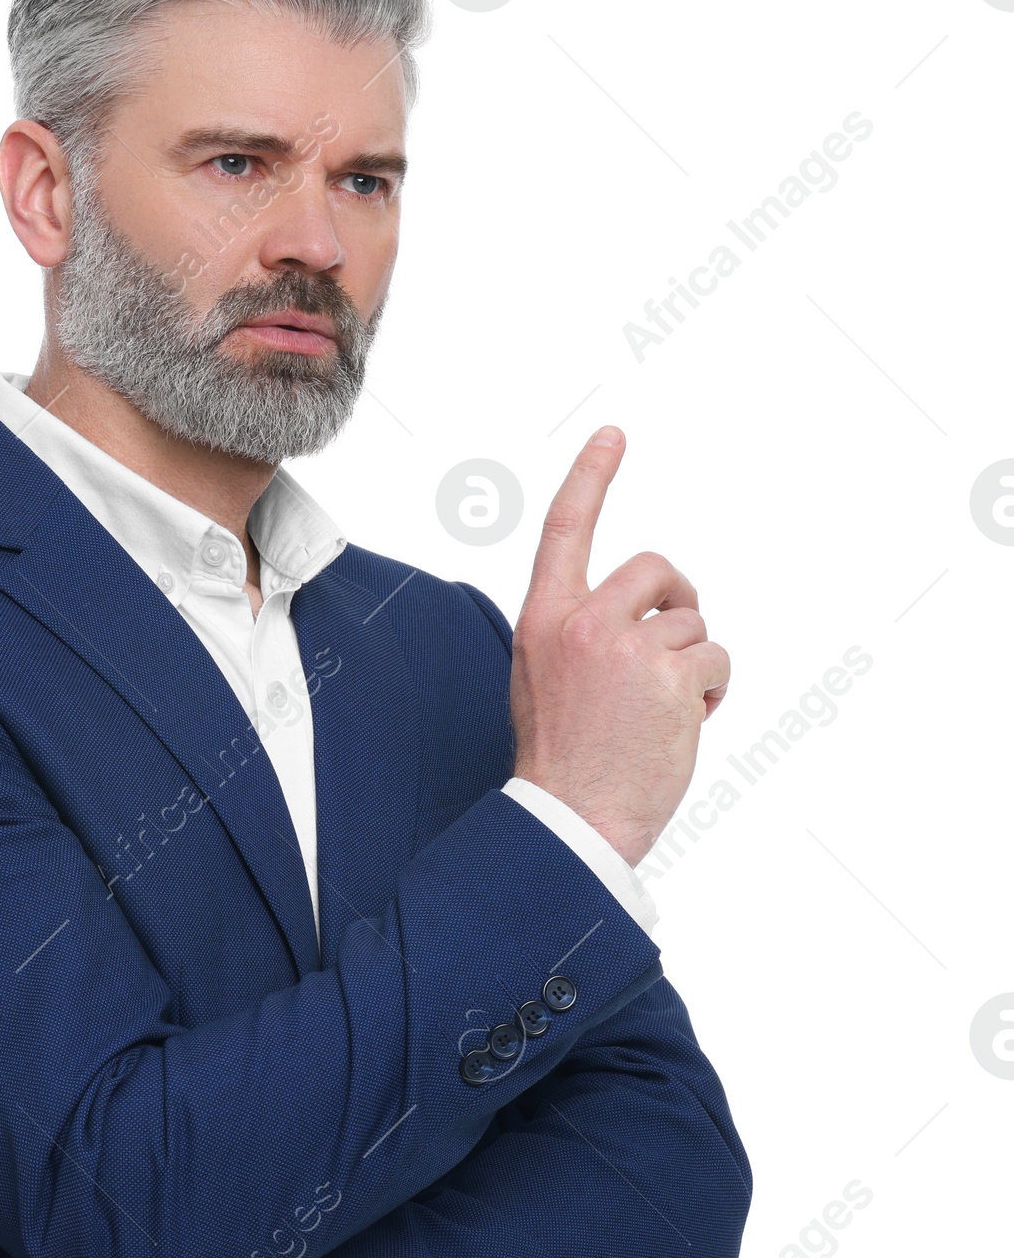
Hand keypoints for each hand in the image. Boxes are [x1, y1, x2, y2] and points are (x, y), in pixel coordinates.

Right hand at [509, 426, 728, 866]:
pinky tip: (686, 724)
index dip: (591, 477)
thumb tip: (642, 616)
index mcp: (542, 622)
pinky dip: (712, 691)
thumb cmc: (559, 762)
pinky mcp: (672, 678)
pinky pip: (716, 660)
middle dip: (678, 599)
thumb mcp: (542, 681)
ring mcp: (628, 648)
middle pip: (655, 568)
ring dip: (694, 664)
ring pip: (693, 624)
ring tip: (665, 712)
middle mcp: (583, 624)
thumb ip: (578, 635)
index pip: (566, 529)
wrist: (569, 822)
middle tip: (678, 642)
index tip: (613, 435)